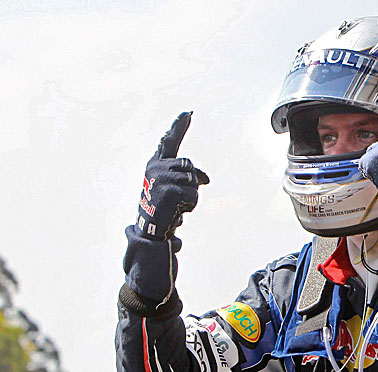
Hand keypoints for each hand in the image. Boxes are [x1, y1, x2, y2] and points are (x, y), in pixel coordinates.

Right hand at [136, 112, 208, 239]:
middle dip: (192, 181)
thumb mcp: (175, 187)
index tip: (189, 112)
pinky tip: (177, 211)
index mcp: (156, 164)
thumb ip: (187, 176)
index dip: (179, 127)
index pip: (170, 142)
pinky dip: (190, 206)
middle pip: (190, 166)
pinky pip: (194, 195)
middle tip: (181, 197)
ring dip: (191, 196)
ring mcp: (161, 178)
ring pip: (194, 181)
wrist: (150, 230)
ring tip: (176, 205)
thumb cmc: (164, 208)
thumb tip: (205, 179)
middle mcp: (156, 167)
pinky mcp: (168, 190)